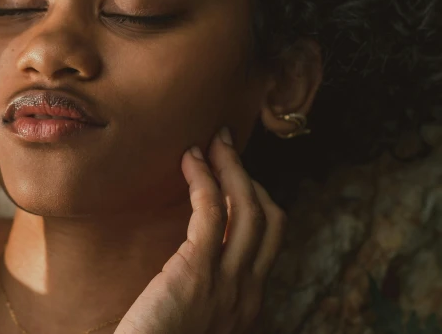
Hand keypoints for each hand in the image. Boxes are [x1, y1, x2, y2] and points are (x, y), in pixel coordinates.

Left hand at [115, 128, 286, 333]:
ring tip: (211, 141)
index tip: (230, 172)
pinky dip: (206, 179)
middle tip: (224, 144)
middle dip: (249, 174)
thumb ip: (195, 285)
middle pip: (269, 217)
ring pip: (248, 208)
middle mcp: (247, 292)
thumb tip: (188, 251)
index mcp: (245, 302)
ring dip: (232, 167)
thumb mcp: (185, 312)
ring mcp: (228, 284)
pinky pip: (213, 212)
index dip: (255, 197)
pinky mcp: (197, 273)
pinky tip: (190, 161)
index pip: (268, 238)